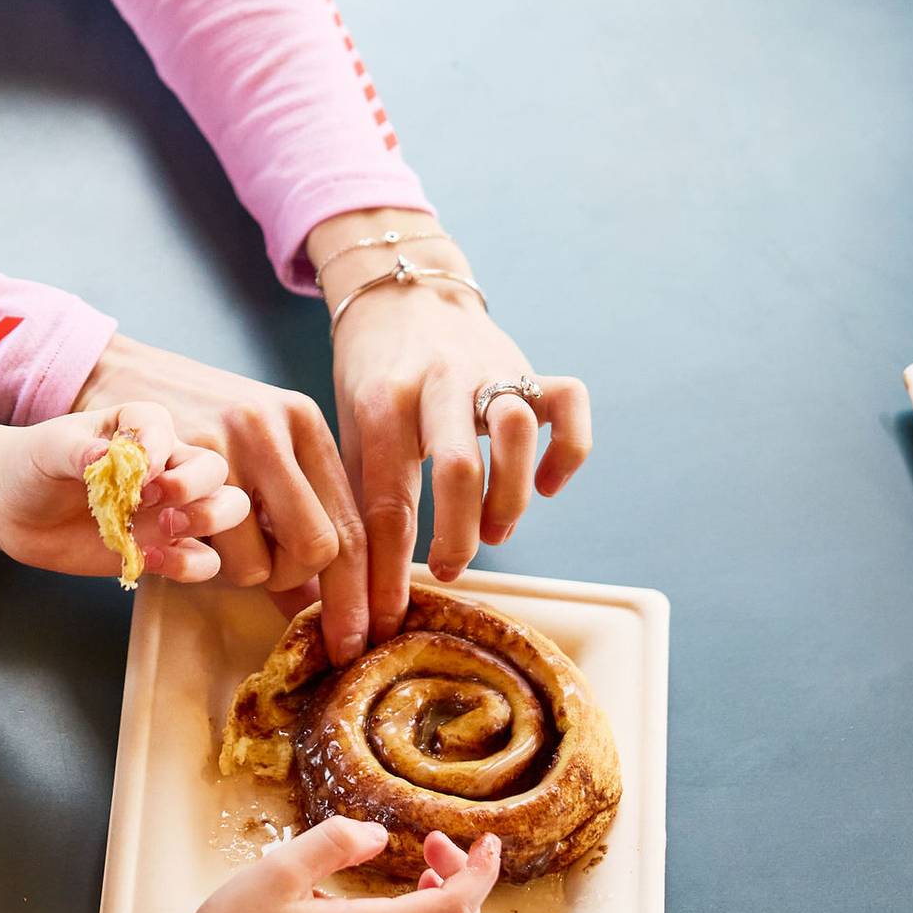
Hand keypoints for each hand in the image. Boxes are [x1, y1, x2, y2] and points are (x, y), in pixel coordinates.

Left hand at [0, 401, 250, 579]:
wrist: (15, 509)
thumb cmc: (34, 464)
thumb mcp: (48, 449)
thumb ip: (77, 450)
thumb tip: (101, 457)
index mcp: (138, 426)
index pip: (163, 427)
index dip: (155, 448)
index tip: (135, 470)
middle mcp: (163, 464)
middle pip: (214, 467)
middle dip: (195, 486)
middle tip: (152, 500)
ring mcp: (167, 508)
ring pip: (226, 508)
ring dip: (209, 520)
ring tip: (165, 528)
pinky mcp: (161, 548)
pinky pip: (202, 558)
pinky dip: (189, 565)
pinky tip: (150, 561)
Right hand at [72, 334, 371, 659]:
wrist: (116, 373)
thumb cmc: (191, 420)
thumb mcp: (255, 449)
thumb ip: (293, 511)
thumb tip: (323, 603)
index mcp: (304, 423)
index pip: (352, 525)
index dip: (357, 593)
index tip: (353, 643)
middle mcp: (276, 425)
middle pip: (318, 548)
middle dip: (290, 579)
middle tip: (260, 570)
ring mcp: (227, 438)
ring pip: (261, 560)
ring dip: (237, 570)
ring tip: (211, 537)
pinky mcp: (179, 456)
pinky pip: (209, 549)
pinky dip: (197, 558)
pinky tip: (182, 530)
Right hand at [187, 817, 499, 912]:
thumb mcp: (276, 870)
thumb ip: (331, 844)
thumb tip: (377, 835)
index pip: (453, 907)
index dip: (480, 873)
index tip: (489, 843)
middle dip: (464, 879)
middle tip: (435, 842)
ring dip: (452, 911)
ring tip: (426, 873)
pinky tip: (405, 910)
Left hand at [315, 211, 593, 642]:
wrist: (401, 292)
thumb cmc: (371, 376)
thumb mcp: (348, 427)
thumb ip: (356, 496)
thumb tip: (345, 591)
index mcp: (381, 400)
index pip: (386, 498)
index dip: (386, 568)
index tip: (382, 620)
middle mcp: (437, 380)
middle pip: (457, 466)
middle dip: (456, 536)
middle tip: (448, 570)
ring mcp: (488, 368)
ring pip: (516, 433)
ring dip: (509, 497)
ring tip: (495, 531)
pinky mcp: (527, 364)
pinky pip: (567, 404)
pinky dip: (567, 452)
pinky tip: (547, 486)